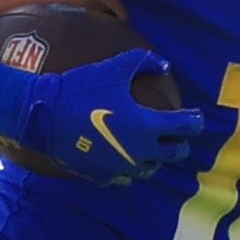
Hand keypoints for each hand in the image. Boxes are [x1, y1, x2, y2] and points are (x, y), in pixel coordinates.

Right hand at [0, 47, 203, 185]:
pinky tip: (124, 157)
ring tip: (148, 144)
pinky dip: (129, 168)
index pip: (186, 127)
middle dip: (178, 142)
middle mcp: (140, 150)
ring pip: (152, 169)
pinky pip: (126, 178)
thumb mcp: (115, 67)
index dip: (194, 121)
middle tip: (173, 132)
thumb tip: (165, 65)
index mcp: (147, 124)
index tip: (193, 116)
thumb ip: (145, 62)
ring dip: (155, 157)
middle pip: (175, 153)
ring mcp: (122, 166)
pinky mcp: (104, 175)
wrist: (45, 115)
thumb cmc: (82, 88)